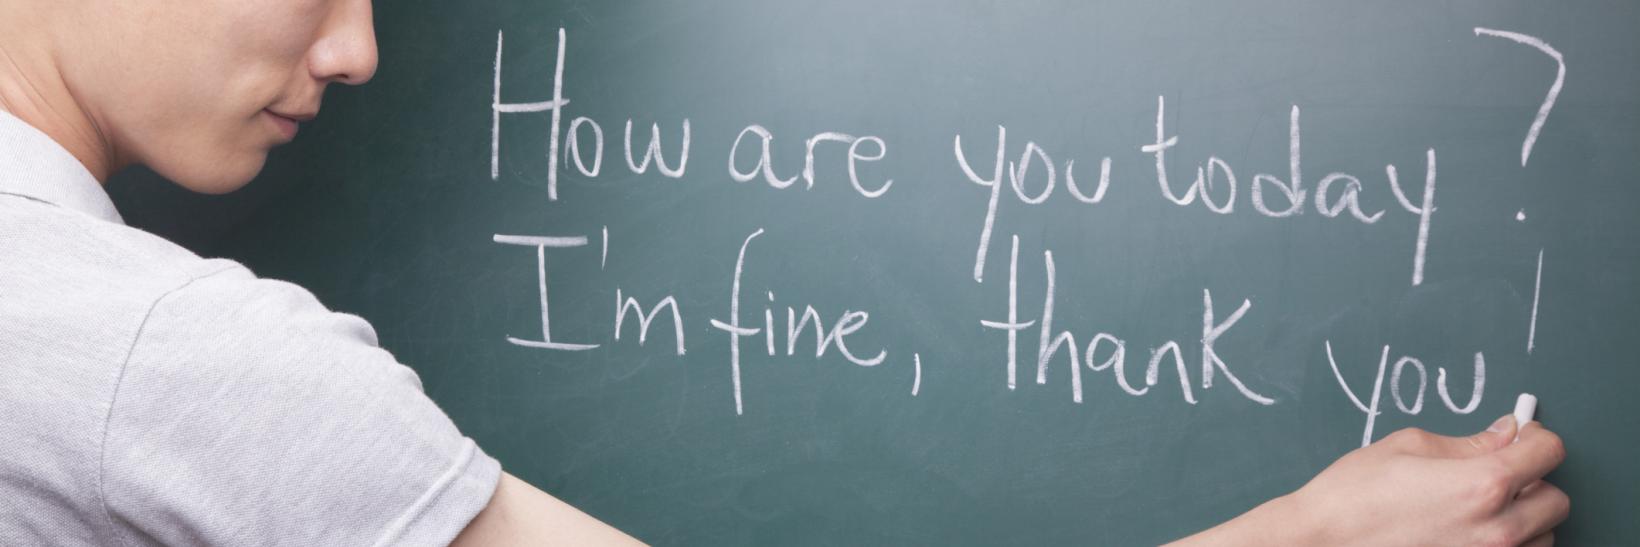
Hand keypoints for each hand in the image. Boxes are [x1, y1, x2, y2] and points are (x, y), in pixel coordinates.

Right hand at [1170, 415, 1568, 545]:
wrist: (1322, 541)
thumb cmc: (1354, 494)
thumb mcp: (1409, 447)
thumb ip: (1468, 443)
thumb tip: (1505, 435)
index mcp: (1482, 484)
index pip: (1548, 451)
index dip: (1535, 437)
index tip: (1521, 437)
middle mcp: (1496, 528)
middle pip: (1556, 499)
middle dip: (1533, 480)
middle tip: (1497, 472)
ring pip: (1542, 535)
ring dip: (1523, 517)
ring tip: (1479, 508)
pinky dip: (1506, 543)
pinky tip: (1471, 530)